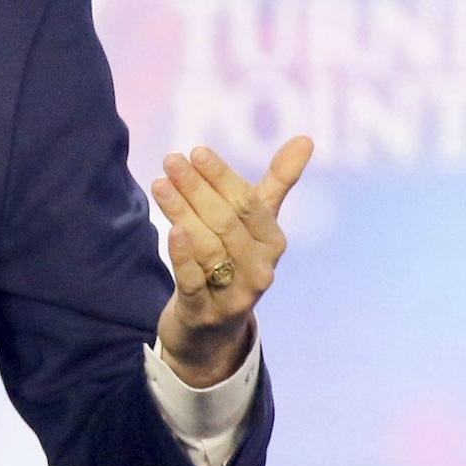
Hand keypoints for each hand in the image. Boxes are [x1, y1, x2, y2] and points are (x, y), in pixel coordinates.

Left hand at [150, 135, 312, 387]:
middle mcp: (259, 269)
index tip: (196, 151)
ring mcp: (235, 294)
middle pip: (226, 222)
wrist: (211, 328)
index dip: (222, 177)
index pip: (248, 204)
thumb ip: (278, 182)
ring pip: (208, 246)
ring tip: (160, 184)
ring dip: (182, 212)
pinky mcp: (205, 311)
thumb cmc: (234, 262)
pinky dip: (184, 257)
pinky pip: (195, 281)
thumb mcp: (256, 225)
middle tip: (171, 160)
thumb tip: (305, 138)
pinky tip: (172, 231)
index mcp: (272, 242)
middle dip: (197, 188)